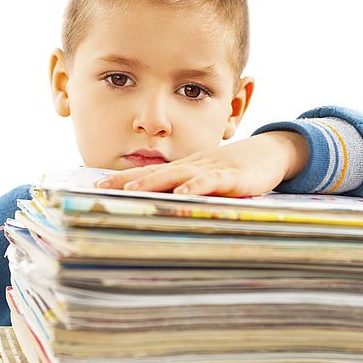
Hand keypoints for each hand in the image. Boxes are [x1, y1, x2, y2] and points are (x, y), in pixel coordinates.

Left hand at [95, 131, 307, 196]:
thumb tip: (161, 208)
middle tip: (100, 190)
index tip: (95, 187)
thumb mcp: (205, 179)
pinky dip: (196, 187)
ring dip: (153, 183)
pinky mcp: (231, 177)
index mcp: (183, 169)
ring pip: (178, 175)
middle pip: (155, 173)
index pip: (148, 172)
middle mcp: (191, 166)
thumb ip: (185, 190)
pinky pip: (211, 181)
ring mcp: (210, 170)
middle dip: (127, 181)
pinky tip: (183, 195)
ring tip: (131, 192)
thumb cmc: (233, 169)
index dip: (122, 179)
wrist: (268, 154)